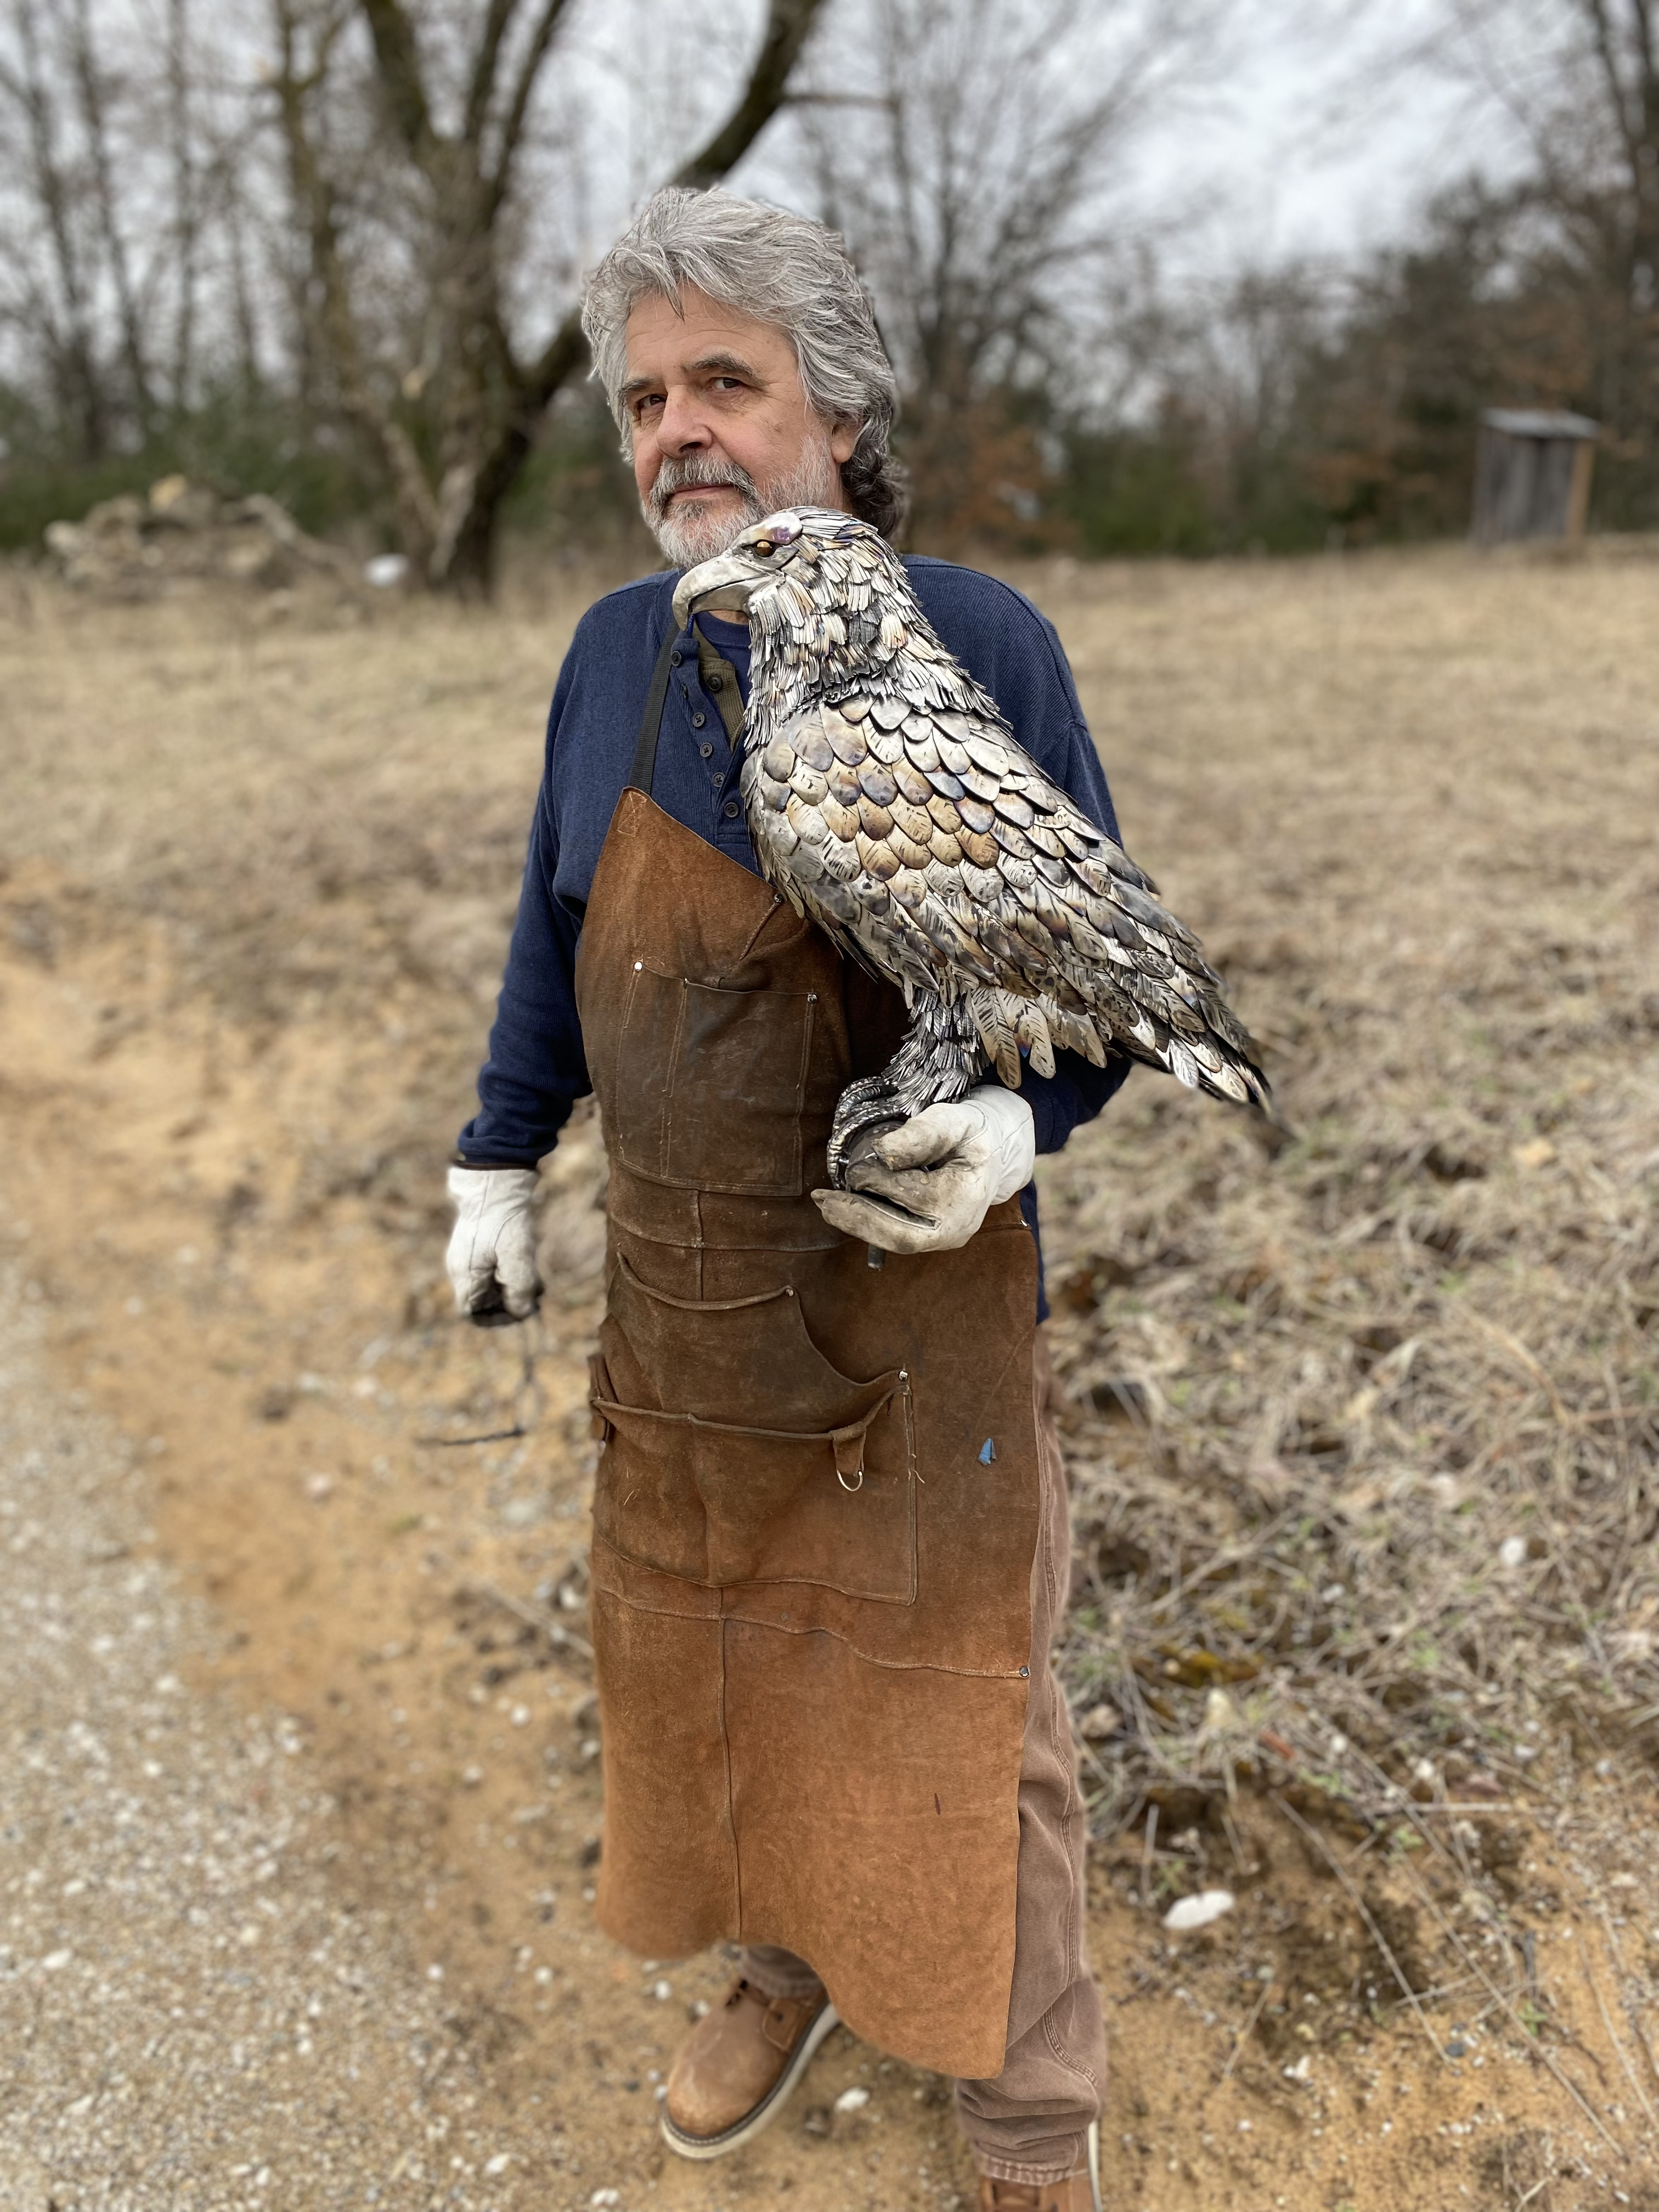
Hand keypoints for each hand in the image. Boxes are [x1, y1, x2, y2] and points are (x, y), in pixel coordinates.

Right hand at [445, 1165, 541, 1324]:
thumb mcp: (517, 1255)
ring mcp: (468, 1255)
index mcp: (465, 1274)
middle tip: (536, 1298)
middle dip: (510, 1302)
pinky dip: (511, 1272)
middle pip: (483, 1300)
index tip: (521, 1312)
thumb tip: (523, 1314)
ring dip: (514, 1287)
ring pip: (490, 1284)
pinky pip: (492, 1268)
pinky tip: (530, 1266)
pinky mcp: (478, 1244)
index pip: (472, 1313)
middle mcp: (462, 1267)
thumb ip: (519, 1288)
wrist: (495, 1178)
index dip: (496, 1319)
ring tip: (538, 1283)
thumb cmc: (504, 1217)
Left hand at [812, 1088, 1035, 1255]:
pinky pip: (896, 1238)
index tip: (856, 1166)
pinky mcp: (930, 1240)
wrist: (989, 1153)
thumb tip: (883, 1153)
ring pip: (896, 1242)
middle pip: (904, 1234)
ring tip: (826, 1206)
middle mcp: (959, 1227)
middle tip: (823, 1200)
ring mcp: (946, 1239)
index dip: (882, 1183)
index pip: (918, 1196)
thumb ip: (922, 1133)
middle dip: (859, 1218)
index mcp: (969, 1194)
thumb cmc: (969, 1133)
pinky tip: (843, 1210)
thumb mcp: (953, 1120)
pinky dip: (867, 1225)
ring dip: (857, 1225)